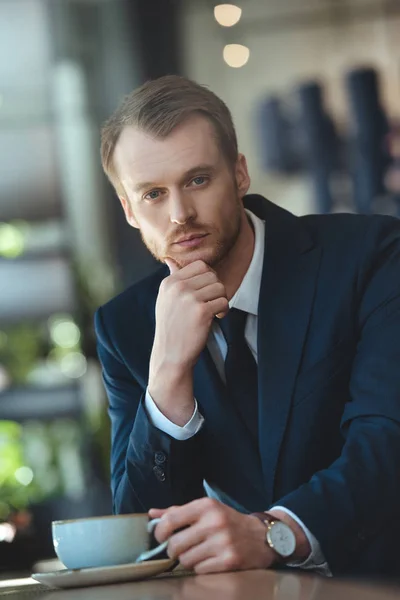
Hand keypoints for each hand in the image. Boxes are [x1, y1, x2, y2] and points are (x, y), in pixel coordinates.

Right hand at [148, 260, 227, 424]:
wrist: (170, 356)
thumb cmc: (172, 328)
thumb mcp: (166, 300)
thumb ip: (173, 279)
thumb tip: (170, 260)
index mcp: (169, 282)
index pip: (199, 265)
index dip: (208, 278)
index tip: (206, 293)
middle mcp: (177, 287)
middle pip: (212, 275)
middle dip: (216, 289)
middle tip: (212, 304)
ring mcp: (189, 298)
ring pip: (220, 287)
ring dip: (221, 300)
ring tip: (213, 312)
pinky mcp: (201, 311)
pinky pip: (223, 301)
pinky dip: (224, 311)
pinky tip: (216, 319)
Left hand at [148, 498, 275, 573]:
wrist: (261, 536)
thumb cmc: (228, 521)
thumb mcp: (206, 510)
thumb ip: (178, 512)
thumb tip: (152, 514)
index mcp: (206, 506)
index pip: (171, 519)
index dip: (159, 532)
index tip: (160, 537)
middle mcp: (214, 522)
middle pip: (175, 544)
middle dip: (173, 550)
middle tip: (178, 549)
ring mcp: (222, 542)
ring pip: (186, 560)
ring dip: (187, 560)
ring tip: (197, 553)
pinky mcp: (229, 561)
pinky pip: (200, 570)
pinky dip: (201, 568)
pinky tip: (209, 560)